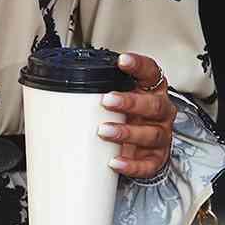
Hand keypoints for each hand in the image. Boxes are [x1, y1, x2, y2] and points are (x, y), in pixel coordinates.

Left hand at [97, 52, 174, 178]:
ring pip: (150, 134)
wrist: (140, 149)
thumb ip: (103, 92)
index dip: (139, 65)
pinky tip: (115, 161)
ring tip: (104, 131)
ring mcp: (161, 136)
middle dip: (130, 102)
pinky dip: (131, 165)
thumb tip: (63, 89)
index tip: (122, 60)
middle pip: (153, 105)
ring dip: (126, 132)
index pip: (151, 73)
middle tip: (107, 100)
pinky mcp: (156, 159)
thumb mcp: (119, 101)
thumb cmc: (128, 118)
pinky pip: (146, 164)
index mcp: (153, 92)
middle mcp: (161, 113)